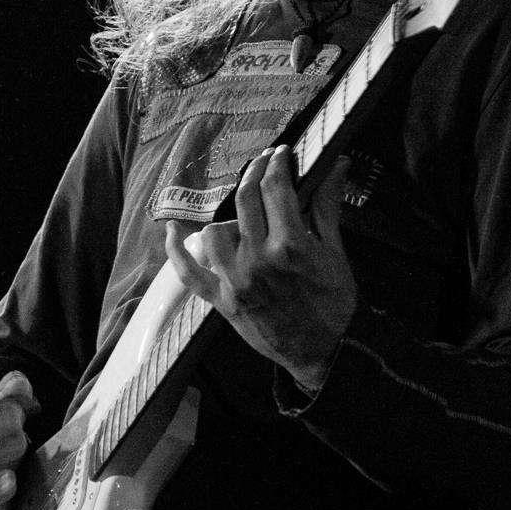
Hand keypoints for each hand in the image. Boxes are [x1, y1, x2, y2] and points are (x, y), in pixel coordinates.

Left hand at [165, 146, 356, 391]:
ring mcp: (235, 282)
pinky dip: (177, 252)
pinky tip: (174, 230)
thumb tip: (336, 166)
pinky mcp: (222, 302)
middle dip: (254, 173)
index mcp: (290, 246)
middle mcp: (257, 260)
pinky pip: (189, 274)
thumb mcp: (337, 254)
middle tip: (263, 165)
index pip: (275, 188)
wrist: (325, 354)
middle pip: (245, 200)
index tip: (280, 155)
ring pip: (215, 231)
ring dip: (229, 217)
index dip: (277, 164)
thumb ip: (328, 207)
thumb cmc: (336, 305)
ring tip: (245, 216)